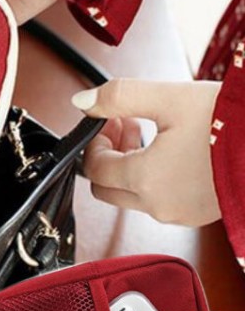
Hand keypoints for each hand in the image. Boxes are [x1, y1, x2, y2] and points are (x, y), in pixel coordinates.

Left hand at [73, 79, 221, 225]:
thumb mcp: (170, 98)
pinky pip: (158, 200)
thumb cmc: (235, 123)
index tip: (107, 119)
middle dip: (107, 156)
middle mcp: (159, 206)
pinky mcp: (197, 214)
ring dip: (129, 165)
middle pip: (107, 188)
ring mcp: (179, 214)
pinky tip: (170, 150)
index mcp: (146, 181)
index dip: (94, 142)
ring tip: (147, 130)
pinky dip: (152, 177)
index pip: (94, 170)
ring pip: (132, 195)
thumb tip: (81, 101)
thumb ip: (119, 97)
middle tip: (124, 125)